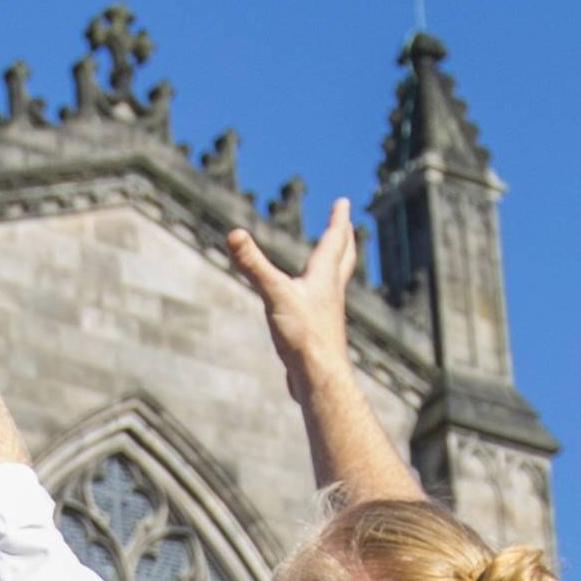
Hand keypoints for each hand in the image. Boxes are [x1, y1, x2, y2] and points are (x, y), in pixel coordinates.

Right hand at [222, 198, 359, 385]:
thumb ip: (253, 265)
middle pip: (344, 259)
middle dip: (345, 239)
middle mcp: (330, 292)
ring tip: (332, 261)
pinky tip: (311, 304)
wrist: (320, 378)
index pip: (334, 241)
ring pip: (336, 282)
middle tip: (348, 225)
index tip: (344, 202)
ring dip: (337, 265)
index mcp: (324, 277)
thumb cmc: (303, 336)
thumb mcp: (273, 294)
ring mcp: (327, 313)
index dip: (338, 219)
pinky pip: (323, 305)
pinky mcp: (319, 332)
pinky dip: (321, 294)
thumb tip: (233, 234)